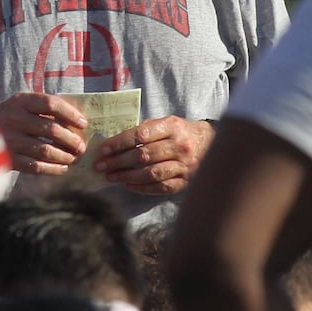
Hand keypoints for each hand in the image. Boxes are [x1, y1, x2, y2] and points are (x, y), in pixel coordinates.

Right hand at [0, 91, 88, 176]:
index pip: (51, 104)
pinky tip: (63, 168)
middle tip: (82, 147)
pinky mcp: (8, 159)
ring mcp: (10, 140)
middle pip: (52, 129)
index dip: (71, 114)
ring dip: (65, 155)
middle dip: (71, 139)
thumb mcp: (21, 106)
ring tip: (74, 158)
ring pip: (46, 149)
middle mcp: (14, 119)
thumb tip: (77, 123)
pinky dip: (53, 168)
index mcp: (19, 101)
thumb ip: (44, 110)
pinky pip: (36, 166)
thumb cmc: (8, 119)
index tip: (84, 124)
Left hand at [92, 116, 216, 195]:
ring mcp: (184, 165)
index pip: (140, 135)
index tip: (103, 150)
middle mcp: (179, 146)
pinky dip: (143, 187)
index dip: (119, 143)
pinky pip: (161, 186)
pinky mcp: (185, 181)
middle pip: (143, 155)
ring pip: (151, 173)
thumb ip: (144, 130)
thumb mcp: (165, 123)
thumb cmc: (179, 132)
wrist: (210, 143)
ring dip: (127, 176)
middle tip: (101, 166)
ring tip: (111, 177)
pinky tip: (128, 185)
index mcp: (172, 126)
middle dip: (118, 162)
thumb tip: (114, 142)